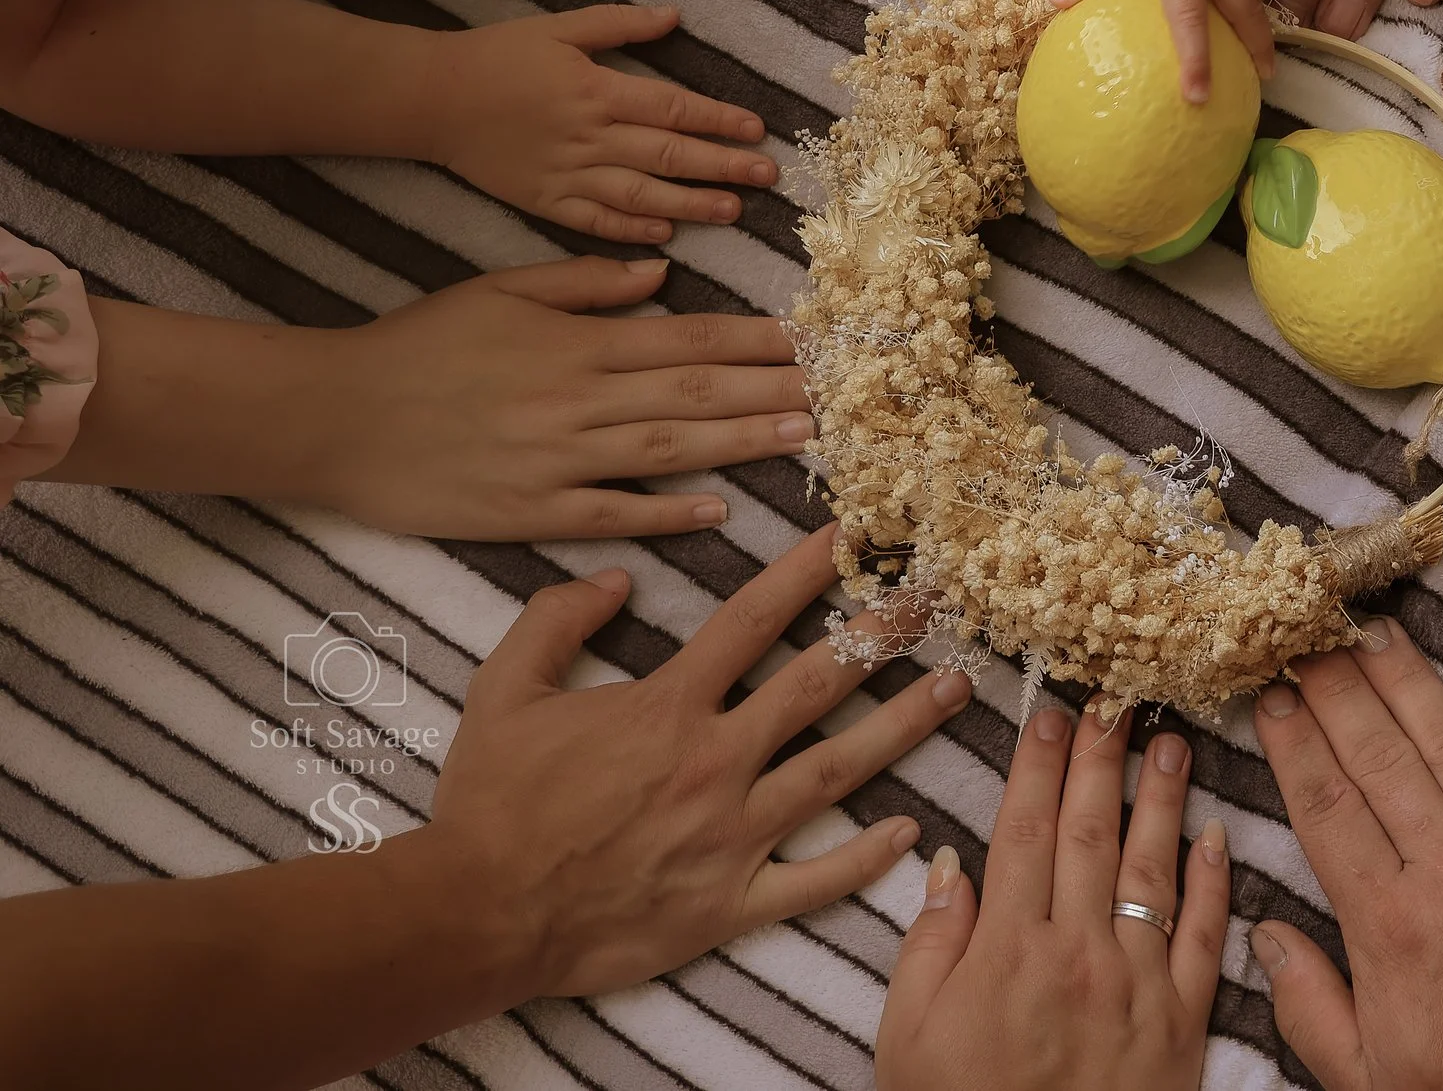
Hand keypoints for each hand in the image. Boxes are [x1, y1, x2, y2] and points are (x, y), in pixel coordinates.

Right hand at [301, 255, 816, 537]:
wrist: (331, 417)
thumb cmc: (417, 347)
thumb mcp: (499, 289)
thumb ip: (583, 281)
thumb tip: (660, 273)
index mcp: (577, 341)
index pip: (690, 337)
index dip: (758, 341)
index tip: (813, 341)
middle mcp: (578, 399)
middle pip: (698, 392)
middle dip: (775, 390)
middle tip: (842, 393)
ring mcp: (557, 460)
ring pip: (671, 449)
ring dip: (744, 443)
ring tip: (807, 439)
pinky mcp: (530, 512)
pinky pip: (612, 513)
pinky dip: (666, 513)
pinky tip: (718, 509)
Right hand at [424, 5, 775, 243]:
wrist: (430, 98)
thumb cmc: (498, 56)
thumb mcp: (559, 28)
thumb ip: (619, 24)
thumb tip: (675, 16)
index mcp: (597, 90)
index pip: (674, 108)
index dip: (719, 120)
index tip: (757, 131)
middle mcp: (590, 136)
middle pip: (670, 154)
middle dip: (723, 166)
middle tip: (768, 176)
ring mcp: (568, 174)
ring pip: (642, 195)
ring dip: (691, 205)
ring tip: (733, 211)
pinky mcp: (545, 202)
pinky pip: (596, 222)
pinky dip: (633, 231)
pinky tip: (667, 236)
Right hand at [431, 532, 972, 994]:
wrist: (476, 916)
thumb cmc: (491, 805)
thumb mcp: (503, 692)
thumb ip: (555, 621)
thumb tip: (615, 577)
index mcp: (666, 708)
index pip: (753, 622)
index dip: (806, 572)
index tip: (852, 538)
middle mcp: (713, 763)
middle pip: (818, 685)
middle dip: (883, 635)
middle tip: (936, 600)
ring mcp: (729, 836)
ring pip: (836, 772)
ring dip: (902, 728)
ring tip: (954, 688)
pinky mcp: (729, 904)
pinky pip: (812, 879)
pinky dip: (863, 857)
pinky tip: (911, 831)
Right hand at [876, 705, 1227, 1090]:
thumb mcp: (908, 1039)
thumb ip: (929, 946)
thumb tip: (948, 863)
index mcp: (1006, 950)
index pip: (1027, 831)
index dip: (1039, 766)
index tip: (1051, 712)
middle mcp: (1077, 953)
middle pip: (1092, 832)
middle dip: (1103, 757)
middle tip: (1118, 694)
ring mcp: (1136, 986)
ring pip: (1152, 868)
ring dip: (1162, 797)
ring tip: (1173, 738)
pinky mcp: (1181, 1023)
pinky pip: (1200, 937)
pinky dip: (1212, 880)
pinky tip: (1216, 832)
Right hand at [1250, 620, 1442, 1090]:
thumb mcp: (1367, 1074)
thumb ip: (1309, 1002)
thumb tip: (1266, 934)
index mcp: (1388, 922)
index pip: (1327, 805)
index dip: (1294, 742)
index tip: (1272, 695)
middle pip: (1379, 756)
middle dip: (1338, 688)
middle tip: (1311, 635)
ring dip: (1410, 682)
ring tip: (1376, 634)